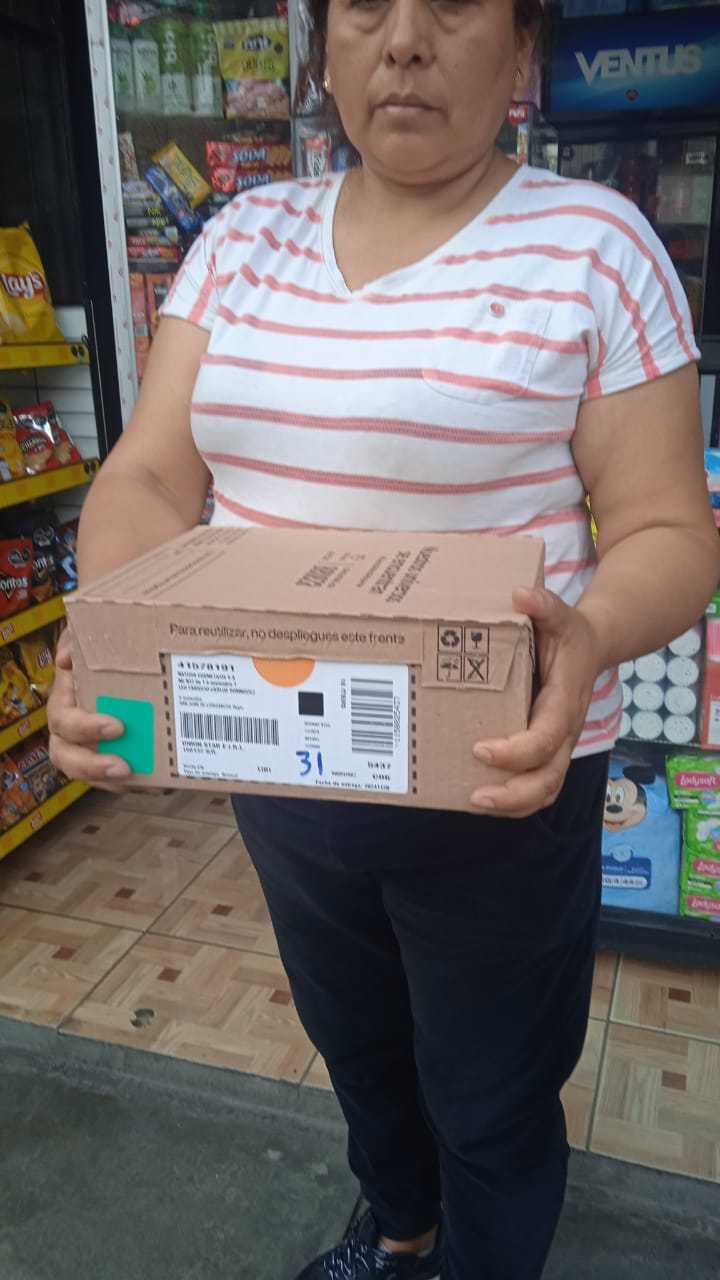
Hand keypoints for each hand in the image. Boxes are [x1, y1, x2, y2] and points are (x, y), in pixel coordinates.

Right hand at [48, 629, 130, 790]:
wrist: (132, 654)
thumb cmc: (105, 648)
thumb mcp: (89, 636)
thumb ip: (75, 640)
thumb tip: (65, 658)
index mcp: (66, 701)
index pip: (63, 721)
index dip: (85, 728)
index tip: (117, 727)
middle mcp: (72, 729)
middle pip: (66, 757)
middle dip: (91, 766)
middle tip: (122, 766)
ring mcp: (90, 746)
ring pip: (88, 773)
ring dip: (108, 781)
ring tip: (134, 781)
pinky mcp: (112, 757)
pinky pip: (115, 779)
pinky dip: (132, 783)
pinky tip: (155, 785)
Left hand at [469, 587, 601, 816]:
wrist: (595, 647)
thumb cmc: (571, 634)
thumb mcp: (561, 614)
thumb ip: (545, 605)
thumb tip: (520, 595)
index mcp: (565, 702)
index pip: (546, 738)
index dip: (516, 751)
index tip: (480, 748)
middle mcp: (565, 731)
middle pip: (548, 779)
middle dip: (514, 794)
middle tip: (475, 795)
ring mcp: (558, 746)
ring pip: (545, 790)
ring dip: (512, 804)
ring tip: (474, 802)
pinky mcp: (548, 751)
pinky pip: (538, 785)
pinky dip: (514, 799)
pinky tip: (482, 797)